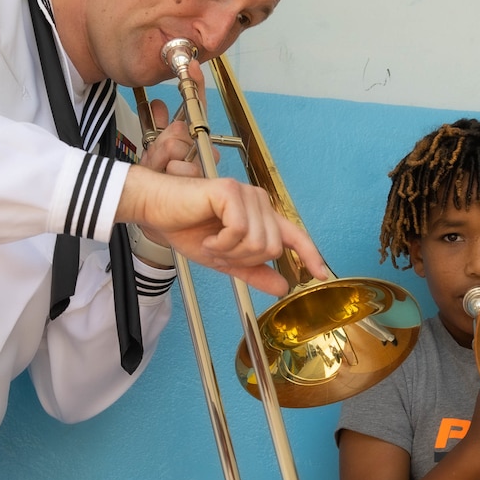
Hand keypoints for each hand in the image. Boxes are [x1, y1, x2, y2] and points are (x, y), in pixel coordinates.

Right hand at [116, 166, 328, 296]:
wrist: (157, 212)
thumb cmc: (186, 229)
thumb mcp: (225, 260)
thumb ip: (254, 272)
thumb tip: (283, 287)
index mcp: (261, 216)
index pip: (295, 236)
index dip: (311, 255)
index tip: (322, 274)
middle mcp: (259, 202)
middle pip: (272, 248)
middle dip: (243, 259)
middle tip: (219, 251)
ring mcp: (247, 194)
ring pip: (258, 242)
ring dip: (230, 252)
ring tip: (212, 242)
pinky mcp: (231, 192)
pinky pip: (240, 232)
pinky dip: (222, 243)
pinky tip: (208, 237)